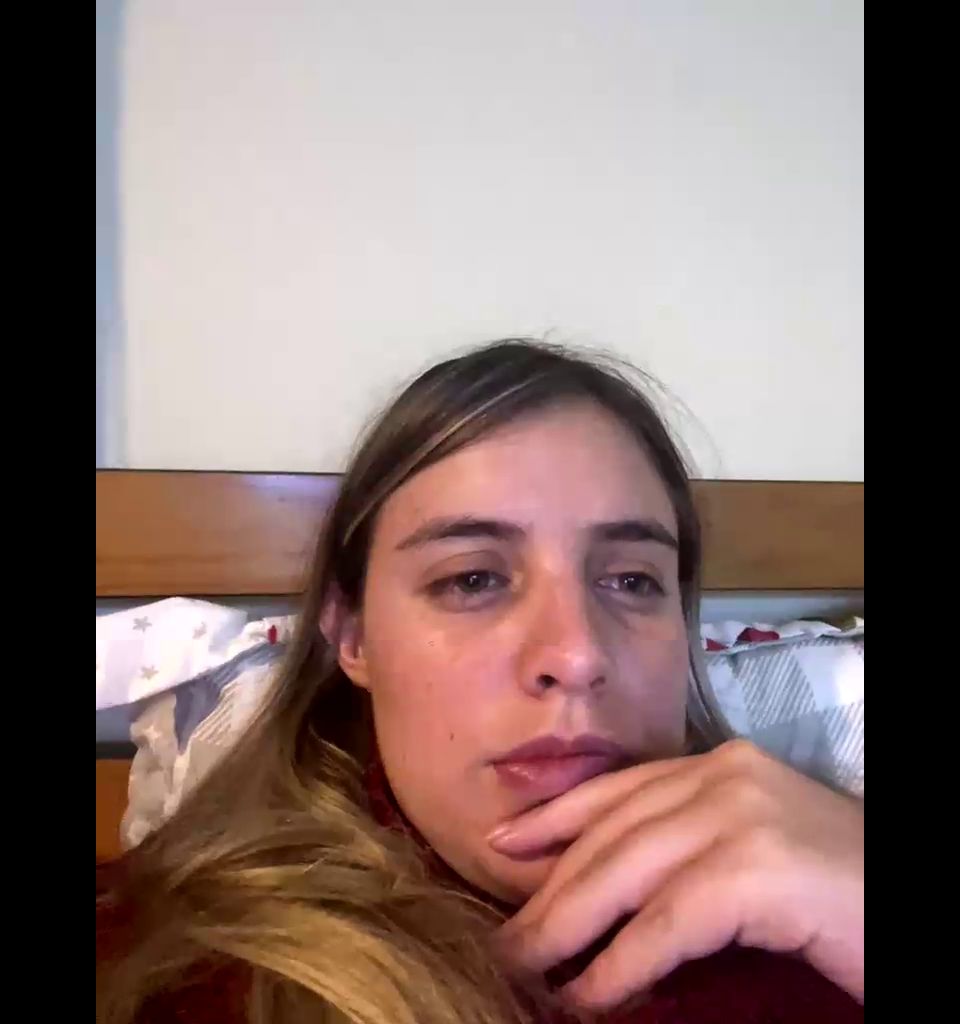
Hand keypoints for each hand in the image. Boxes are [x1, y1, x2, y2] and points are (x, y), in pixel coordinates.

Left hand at [491, 740, 862, 1010]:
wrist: (913, 906)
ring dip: (567, 931)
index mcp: (720, 766)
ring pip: (625, 874)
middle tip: (508, 940)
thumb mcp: (750, 855)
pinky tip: (590, 998)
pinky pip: (665, 924)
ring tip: (528, 973)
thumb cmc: (841, 896)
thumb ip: (688, 855)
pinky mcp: (758, 869)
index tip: (503, 843)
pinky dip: (620, 966)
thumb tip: (606, 901)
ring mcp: (741, 815)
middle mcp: (724, 776)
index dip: (554, 816)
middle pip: (612, 835)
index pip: (618, 789)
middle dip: (551, 890)